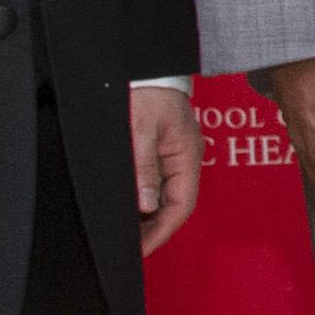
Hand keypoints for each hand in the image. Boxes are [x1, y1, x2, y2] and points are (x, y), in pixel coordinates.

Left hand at [131, 83, 202, 257]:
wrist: (146, 64)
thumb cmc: (148, 89)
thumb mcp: (141, 129)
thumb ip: (143, 167)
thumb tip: (146, 204)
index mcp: (186, 155)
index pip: (180, 206)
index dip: (161, 232)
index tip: (142, 249)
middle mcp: (183, 158)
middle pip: (173, 205)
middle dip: (154, 229)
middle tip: (131, 247)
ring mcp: (173, 154)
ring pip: (165, 195)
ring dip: (148, 216)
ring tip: (128, 232)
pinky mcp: (161, 148)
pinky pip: (156, 181)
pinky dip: (144, 198)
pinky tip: (130, 205)